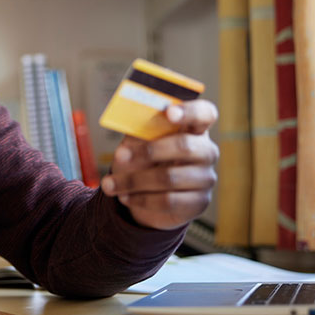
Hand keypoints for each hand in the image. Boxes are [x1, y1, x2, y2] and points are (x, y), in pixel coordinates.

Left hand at [100, 99, 218, 229]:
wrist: (144, 195)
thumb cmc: (143, 159)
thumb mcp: (137, 141)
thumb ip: (139, 129)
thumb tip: (132, 121)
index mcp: (194, 128)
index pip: (205, 113)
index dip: (190, 111)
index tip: (169, 112)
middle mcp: (205, 151)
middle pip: (185, 146)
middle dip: (148, 151)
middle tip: (119, 156)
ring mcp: (205, 178)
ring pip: (170, 177)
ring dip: (134, 181)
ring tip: (109, 184)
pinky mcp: (199, 202)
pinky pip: (168, 201)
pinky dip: (141, 200)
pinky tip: (125, 197)